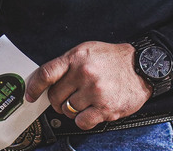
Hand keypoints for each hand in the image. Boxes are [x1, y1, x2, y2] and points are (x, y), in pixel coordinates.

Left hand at [24, 41, 150, 128]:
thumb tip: (46, 80)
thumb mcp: (87, 50)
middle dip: (57, 100)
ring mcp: (95, 92)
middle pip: (55, 96)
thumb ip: (67, 64)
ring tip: (84, 101)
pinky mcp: (105, 108)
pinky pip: (81, 122)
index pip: (47, 73)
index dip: (34, 86)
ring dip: (72, 109)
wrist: (142, 67)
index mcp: (77, 57)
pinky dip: (82, 120)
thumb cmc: (112, 59)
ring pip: (67, 110)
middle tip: (66, 98)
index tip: (30, 95)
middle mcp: (84, 74)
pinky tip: (90, 111)